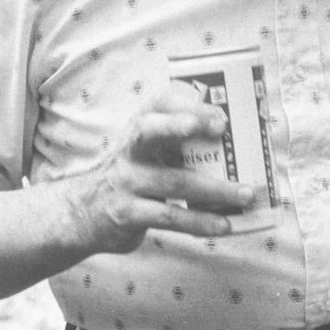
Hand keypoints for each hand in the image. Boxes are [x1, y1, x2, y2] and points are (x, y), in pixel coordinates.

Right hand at [63, 90, 253, 254]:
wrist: (84, 214)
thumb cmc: (132, 175)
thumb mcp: (145, 150)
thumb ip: (176, 140)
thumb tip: (233, 141)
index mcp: (138, 128)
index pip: (158, 104)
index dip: (187, 104)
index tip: (219, 111)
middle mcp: (129, 150)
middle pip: (150, 131)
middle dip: (183, 125)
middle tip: (222, 128)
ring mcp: (127, 182)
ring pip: (174, 181)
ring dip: (215, 189)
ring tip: (246, 194)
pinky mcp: (129, 214)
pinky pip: (170, 217)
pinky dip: (200, 221)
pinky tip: (223, 225)